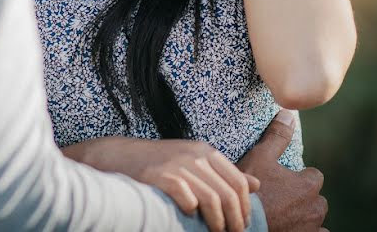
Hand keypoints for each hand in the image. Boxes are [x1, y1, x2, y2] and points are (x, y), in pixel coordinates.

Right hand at [63, 137, 260, 231]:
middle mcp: (196, 156)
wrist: (120, 155)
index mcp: (207, 152)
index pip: (239, 181)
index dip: (245, 207)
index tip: (243, 224)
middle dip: (235, 220)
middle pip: (229, 194)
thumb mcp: (194, 160)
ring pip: (212, 200)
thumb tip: (256, 185)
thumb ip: (223, 173)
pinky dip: (192, 213)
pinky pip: (187, 199)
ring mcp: (179, 165)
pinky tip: (190, 218)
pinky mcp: (162, 176)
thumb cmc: (159, 163)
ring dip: (217, 223)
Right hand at [238, 111, 328, 231]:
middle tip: (283, 198)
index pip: (314, 176)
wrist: (244, 225)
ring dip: (306, 216)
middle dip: (304, 198)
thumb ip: (277, 136)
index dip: (301, 177)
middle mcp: (315, 207)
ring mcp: (311, 227)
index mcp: (307, 185)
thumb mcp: (261, 157)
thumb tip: (288, 114)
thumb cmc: (252, 190)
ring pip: (316, 219)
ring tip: (286, 214)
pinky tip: (292, 228)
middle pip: (316, 198)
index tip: (286, 180)